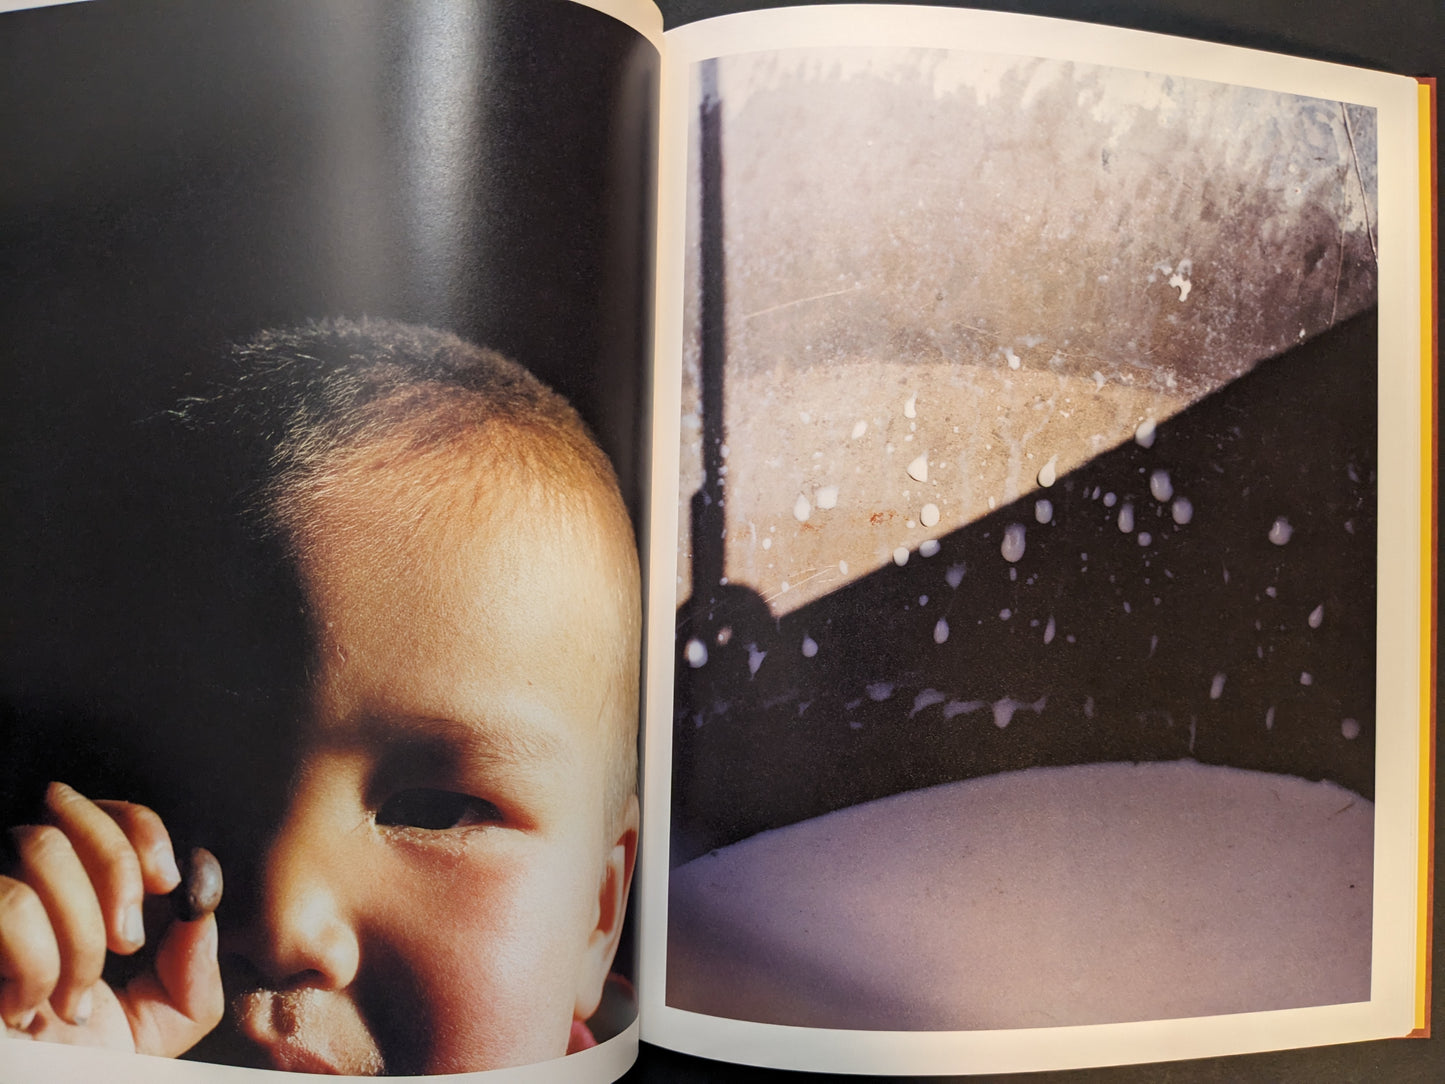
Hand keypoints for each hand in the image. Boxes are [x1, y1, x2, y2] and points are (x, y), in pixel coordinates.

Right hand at [0, 782, 223, 1055]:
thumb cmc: (75, 1066)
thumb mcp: (153, 1027)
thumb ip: (194, 975)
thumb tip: (199, 912)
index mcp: (64, 890)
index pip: (101, 811)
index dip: (140, 831)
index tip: (167, 883)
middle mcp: (10, 880)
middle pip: (66, 809)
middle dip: (117, 871)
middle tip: (128, 942)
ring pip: (41, 847)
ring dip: (78, 933)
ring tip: (71, 1000)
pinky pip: (11, 905)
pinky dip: (36, 964)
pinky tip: (24, 1010)